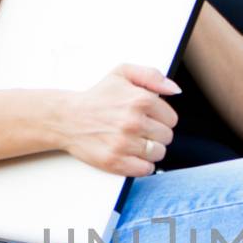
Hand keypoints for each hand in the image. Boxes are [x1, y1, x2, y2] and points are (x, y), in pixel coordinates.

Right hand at [61, 61, 180, 175]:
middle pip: (166, 137)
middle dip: (156, 134)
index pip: (171, 119)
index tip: (149, 118)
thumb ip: (152, 76)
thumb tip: (175, 90)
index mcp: (140, 100)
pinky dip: (142, 164)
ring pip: (158, 153)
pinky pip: (145, 169)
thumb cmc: (97, 97)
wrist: (67, 118)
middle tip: (140, 130)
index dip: (162, 119)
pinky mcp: (115, 161)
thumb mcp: (123, 73)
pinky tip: (131, 154)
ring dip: (150, 150)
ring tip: (135, 142)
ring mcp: (124, 144)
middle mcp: (133, 122)